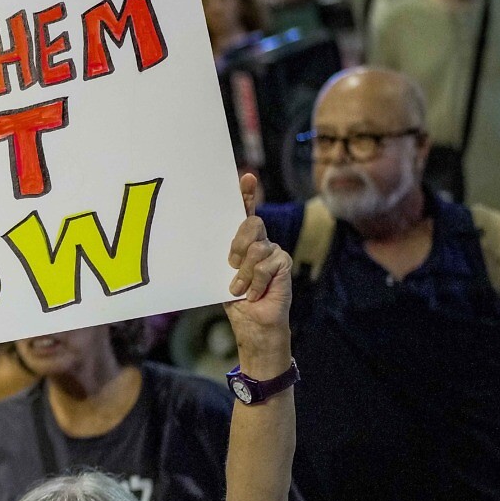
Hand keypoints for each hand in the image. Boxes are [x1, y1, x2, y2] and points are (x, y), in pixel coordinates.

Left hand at [226, 174, 293, 376]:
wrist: (252, 323)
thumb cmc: (235, 299)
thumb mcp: (222, 273)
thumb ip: (225, 254)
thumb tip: (215, 242)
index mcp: (243, 241)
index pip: (246, 212)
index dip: (247, 193)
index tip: (246, 177)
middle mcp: (261, 242)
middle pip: (250, 224)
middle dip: (237, 246)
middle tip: (230, 268)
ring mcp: (275, 251)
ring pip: (256, 248)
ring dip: (243, 273)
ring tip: (241, 288)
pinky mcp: (284, 263)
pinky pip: (266, 264)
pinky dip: (255, 282)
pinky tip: (255, 293)